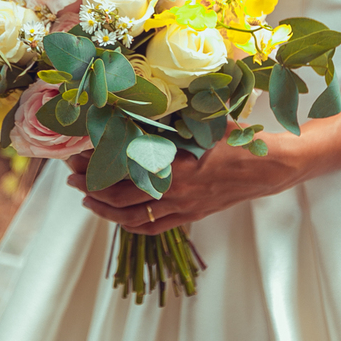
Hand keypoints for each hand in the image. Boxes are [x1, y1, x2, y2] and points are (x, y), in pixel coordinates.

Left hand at [65, 124, 312, 235]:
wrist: (267, 167)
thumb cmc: (235, 139)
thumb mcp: (200, 123)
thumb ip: (167, 123)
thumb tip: (132, 112)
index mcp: (173, 166)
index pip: (121, 170)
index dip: (95, 165)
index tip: (77, 155)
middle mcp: (173, 193)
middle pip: (118, 196)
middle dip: (90, 186)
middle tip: (72, 177)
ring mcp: (182, 208)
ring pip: (131, 217)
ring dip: (104, 209)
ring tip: (86, 199)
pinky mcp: (190, 217)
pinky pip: (152, 227)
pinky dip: (130, 224)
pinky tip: (118, 217)